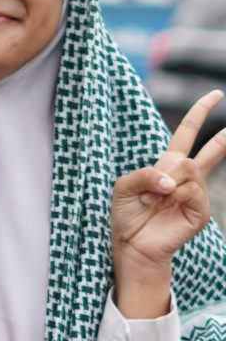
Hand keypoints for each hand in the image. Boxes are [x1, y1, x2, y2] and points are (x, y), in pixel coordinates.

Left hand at [111, 89, 225, 317]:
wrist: (131, 244)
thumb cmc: (127, 215)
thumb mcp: (124, 187)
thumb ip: (146, 173)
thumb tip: (174, 178)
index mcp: (168, 166)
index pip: (186, 135)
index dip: (199, 114)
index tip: (216, 96)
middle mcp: (187, 177)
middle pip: (211, 149)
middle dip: (224, 134)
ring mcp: (196, 194)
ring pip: (188, 169)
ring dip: (165, 181)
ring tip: (154, 198)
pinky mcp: (201, 211)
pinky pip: (191, 190)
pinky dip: (174, 194)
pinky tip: (165, 204)